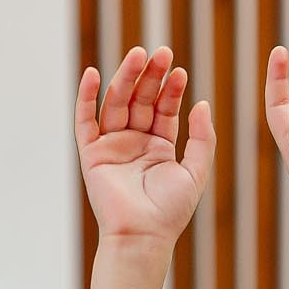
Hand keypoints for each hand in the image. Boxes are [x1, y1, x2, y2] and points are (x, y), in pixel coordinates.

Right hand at [76, 47, 214, 249]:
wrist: (143, 235)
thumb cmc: (170, 212)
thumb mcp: (196, 172)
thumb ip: (203, 139)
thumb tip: (202, 104)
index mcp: (159, 147)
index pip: (164, 109)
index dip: (171, 90)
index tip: (180, 72)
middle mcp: (134, 143)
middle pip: (141, 100)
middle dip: (151, 76)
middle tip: (162, 52)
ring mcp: (112, 146)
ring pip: (117, 103)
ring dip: (125, 77)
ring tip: (138, 54)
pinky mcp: (91, 154)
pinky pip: (85, 121)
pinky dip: (86, 97)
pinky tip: (93, 74)